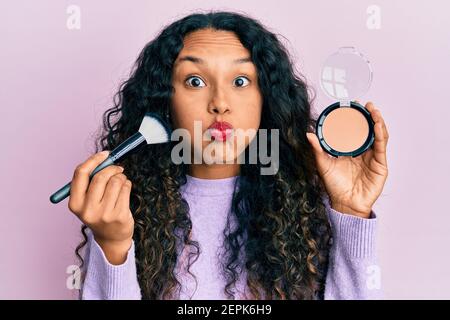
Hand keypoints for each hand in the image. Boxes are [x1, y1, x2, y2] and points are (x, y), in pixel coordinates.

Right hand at [68, 151, 133, 263]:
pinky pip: (125, 189)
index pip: (80, 174)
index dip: (94, 160)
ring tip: (121, 182)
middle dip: (111, 168)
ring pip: (116, 181)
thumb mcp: (88, 200)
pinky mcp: (119, 216)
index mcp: (75, 203)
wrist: (111, 237)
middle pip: (100, 177)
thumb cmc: (99, 211)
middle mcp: (87, 210)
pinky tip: (125, 190)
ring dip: (121, 177)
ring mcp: (104, 214)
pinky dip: (127, 184)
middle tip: (118, 168)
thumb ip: (91, 179)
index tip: (105, 154)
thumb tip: (105, 157)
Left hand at [306, 102, 388, 217]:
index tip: (353, 105)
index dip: (356, 117)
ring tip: (373, 111)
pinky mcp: (380, 165)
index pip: (356, 130)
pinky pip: (382, 147)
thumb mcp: (323, 164)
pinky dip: (381, 135)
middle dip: (369, 116)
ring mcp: (373, 157)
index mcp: (352, 150)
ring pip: (379, 135)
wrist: (345, 204)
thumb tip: (308, 134)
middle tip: (365, 104)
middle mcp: (364, 151)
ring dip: (377, 121)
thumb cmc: (335, 186)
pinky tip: (377, 126)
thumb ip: (317, 149)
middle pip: (369, 130)